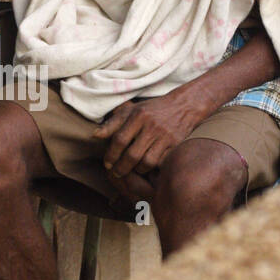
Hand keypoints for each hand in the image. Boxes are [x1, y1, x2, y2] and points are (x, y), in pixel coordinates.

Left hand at [92, 85, 208, 183]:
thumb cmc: (153, 110)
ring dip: (137, 170)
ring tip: (132, 171)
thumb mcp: (132, 110)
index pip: (120, 140)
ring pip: (147, 162)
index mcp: (138, 116)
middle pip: (132, 155)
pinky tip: (147, 170)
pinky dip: (153, 169)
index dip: (111, 155)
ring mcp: (165, 136)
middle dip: (121, 168)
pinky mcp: (176, 144)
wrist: (184, 106)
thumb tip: (95, 135)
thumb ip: (113, 123)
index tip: (107, 164)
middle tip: (117, 173)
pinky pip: (161, 163)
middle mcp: (151, 126)